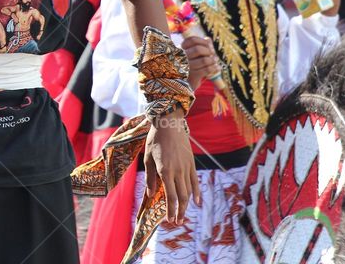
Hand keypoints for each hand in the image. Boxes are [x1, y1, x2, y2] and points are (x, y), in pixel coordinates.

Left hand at [144, 109, 198, 224]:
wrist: (169, 123)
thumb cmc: (155, 139)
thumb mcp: (147, 158)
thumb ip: (149, 177)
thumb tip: (150, 194)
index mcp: (165, 171)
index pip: (170, 196)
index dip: (170, 210)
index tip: (169, 220)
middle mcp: (178, 171)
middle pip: (181, 197)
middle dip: (179, 211)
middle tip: (176, 222)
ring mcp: (186, 167)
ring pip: (189, 191)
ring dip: (186, 205)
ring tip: (183, 215)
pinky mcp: (192, 163)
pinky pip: (195, 181)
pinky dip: (196, 193)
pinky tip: (196, 202)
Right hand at [180, 36, 219, 89]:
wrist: (182, 86)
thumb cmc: (189, 69)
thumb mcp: (193, 57)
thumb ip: (200, 47)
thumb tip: (208, 39)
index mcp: (180, 50)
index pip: (192, 40)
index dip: (202, 41)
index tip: (208, 45)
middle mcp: (181, 57)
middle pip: (198, 49)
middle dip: (209, 51)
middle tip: (213, 55)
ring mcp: (186, 67)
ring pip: (204, 60)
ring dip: (213, 61)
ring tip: (215, 62)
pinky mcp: (192, 76)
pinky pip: (207, 70)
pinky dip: (214, 68)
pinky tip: (217, 68)